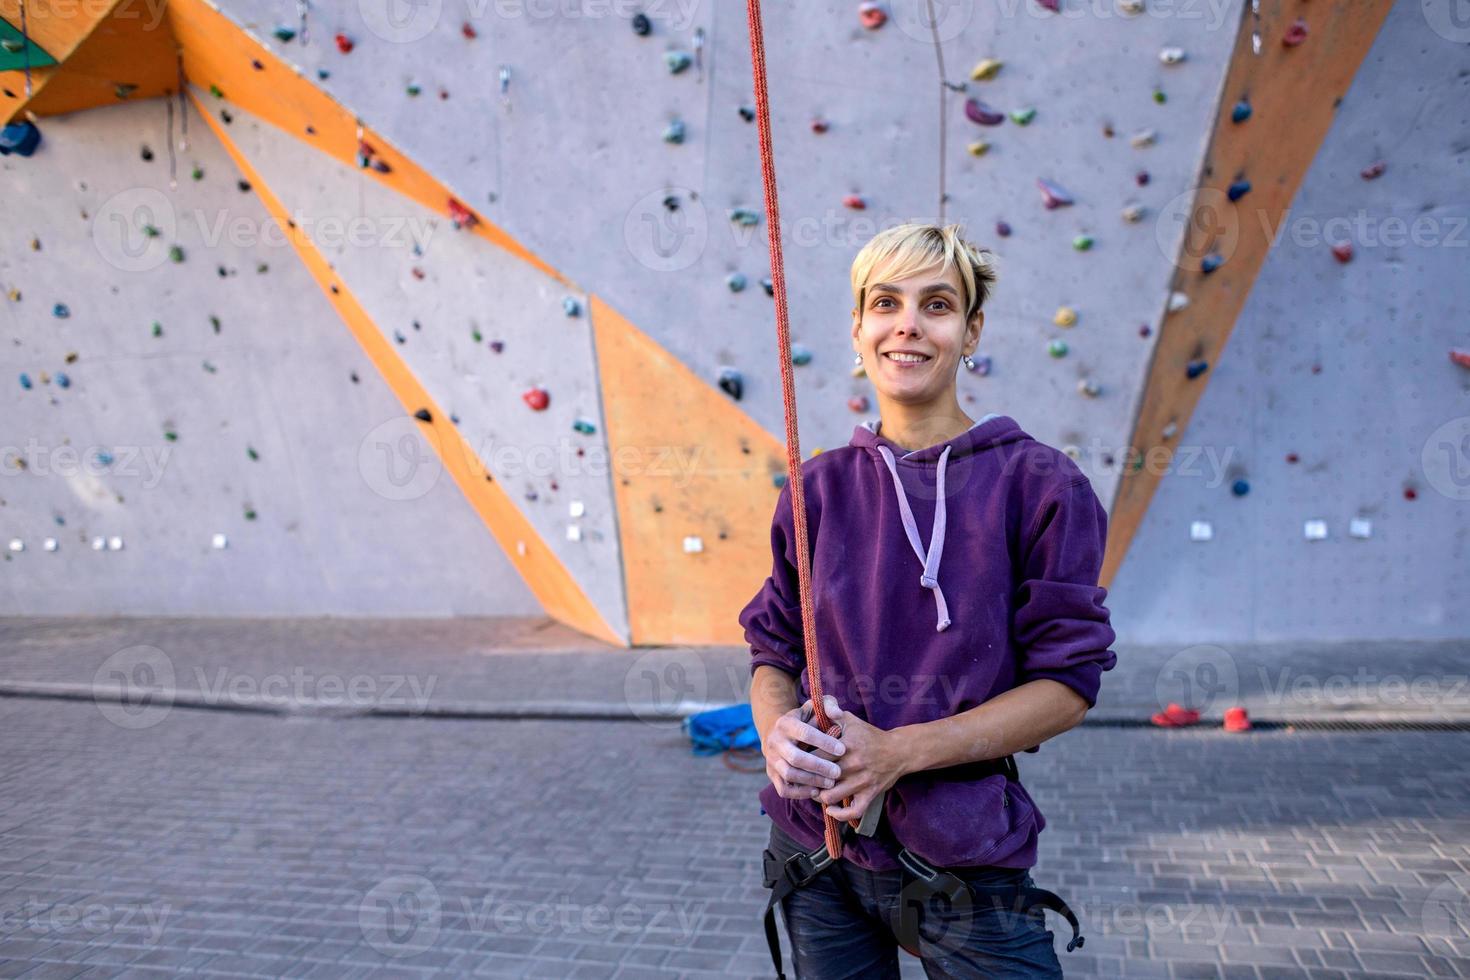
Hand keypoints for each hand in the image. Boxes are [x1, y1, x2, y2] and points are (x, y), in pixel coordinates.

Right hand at [762, 696, 845, 800]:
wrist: (779, 734)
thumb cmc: (805, 721)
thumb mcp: (815, 708)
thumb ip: (829, 705)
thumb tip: (837, 714)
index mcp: (786, 723)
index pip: (804, 733)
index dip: (824, 742)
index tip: (842, 750)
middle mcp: (775, 741)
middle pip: (795, 757)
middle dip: (818, 766)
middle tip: (837, 772)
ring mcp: (771, 759)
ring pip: (789, 774)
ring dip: (811, 780)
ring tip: (830, 783)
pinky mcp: (771, 774)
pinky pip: (783, 789)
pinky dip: (800, 793)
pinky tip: (816, 791)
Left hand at [813, 703, 906, 822]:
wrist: (899, 751)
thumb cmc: (869, 735)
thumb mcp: (851, 719)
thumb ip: (832, 712)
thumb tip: (817, 707)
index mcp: (847, 745)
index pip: (816, 755)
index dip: (804, 760)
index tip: (799, 761)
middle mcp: (854, 764)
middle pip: (821, 776)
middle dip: (808, 779)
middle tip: (803, 778)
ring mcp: (862, 781)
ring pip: (831, 795)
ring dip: (820, 795)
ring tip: (816, 790)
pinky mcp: (870, 795)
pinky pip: (853, 811)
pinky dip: (839, 813)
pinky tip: (830, 808)